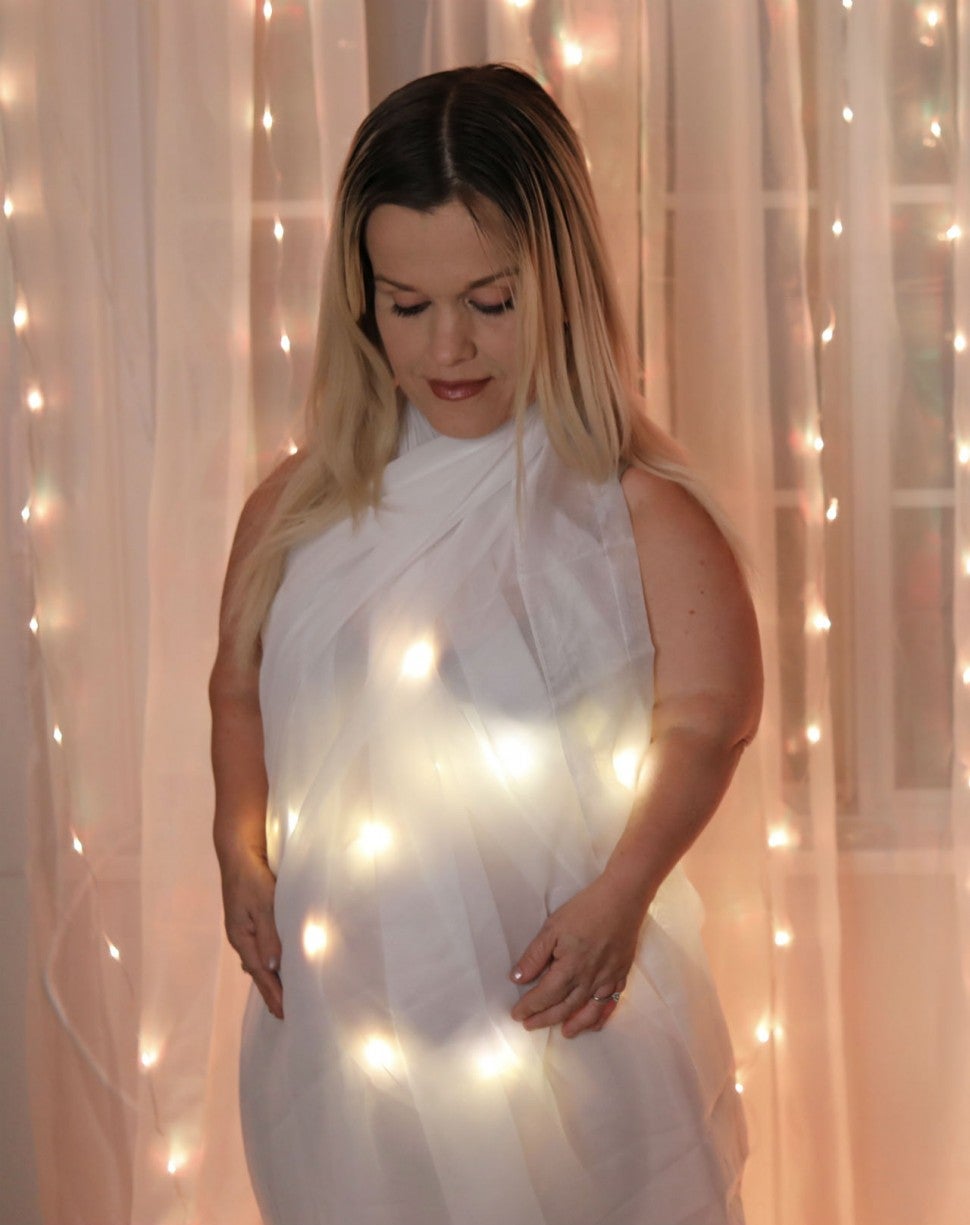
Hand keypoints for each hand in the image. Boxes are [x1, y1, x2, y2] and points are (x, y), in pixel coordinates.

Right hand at [218, 844, 283, 1018]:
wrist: (239, 849)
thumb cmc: (251, 875)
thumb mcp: (263, 904)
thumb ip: (269, 935)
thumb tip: (272, 967)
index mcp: (241, 936)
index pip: (259, 973)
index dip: (273, 993)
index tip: (284, 1014)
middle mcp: (241, 935)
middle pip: (258, 970)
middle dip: (271, 991)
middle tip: (285, 1013)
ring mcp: (245, 926)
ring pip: (260, 958)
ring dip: (272, 977)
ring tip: (284, 994)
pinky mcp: (252, 916)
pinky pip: (262, 945)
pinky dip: (271, 959)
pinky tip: (278, 963)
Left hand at [509, 875, 648, 1038]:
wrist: (622, 899)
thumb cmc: (585, 910)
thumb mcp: (552, 927)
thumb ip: (535, 955)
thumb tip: (517, 978)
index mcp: (570, 968)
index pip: (545, 995)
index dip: (530, 1006)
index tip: (516, 1014)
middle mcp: (589, 979)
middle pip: (565, 1007)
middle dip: (545, 1018)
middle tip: (529, 1025)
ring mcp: (608, 979)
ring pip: (589, 1011)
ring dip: (575, 1024)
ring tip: (563, 1033)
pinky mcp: (621, 974)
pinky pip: (611, 1002)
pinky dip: (601, 1016)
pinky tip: (594, 1022)